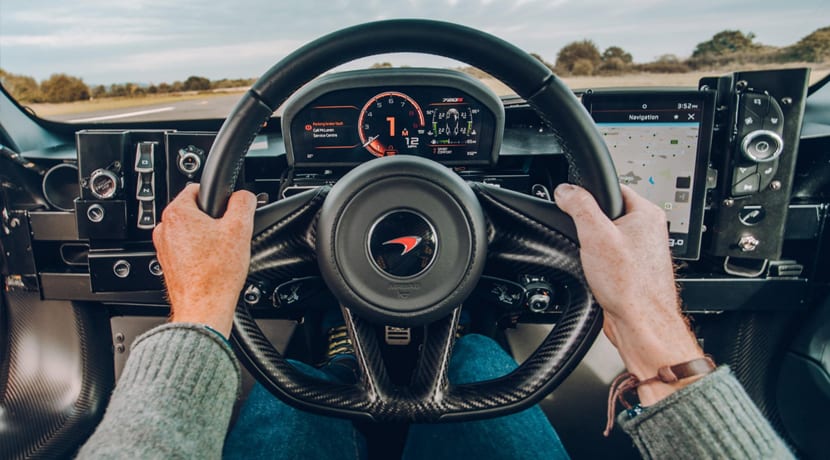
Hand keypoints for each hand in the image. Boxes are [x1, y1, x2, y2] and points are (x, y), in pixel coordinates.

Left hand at [152, 184, 256, 337]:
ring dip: (207, 238)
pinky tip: (212, 265)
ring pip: (192, 232)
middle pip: (196, 212)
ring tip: (221, 254)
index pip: (198, 188)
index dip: (219, 199)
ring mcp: (164, 248)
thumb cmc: (216, 274)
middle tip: (228, 237)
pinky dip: (200, 254)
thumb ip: (243, 202)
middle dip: (214, 221)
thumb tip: (244, 195)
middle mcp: (164, 229)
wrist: (204, 308)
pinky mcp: (169, 264)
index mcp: (177, 213)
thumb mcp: (240, 229)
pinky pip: (187, 250)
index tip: (228, 213)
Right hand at [554, 183, 703, 403]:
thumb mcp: (595, 235)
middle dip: (590, 227)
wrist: (641, 323)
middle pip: (607, 215)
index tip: (574, 205)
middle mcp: (649, 230)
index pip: (613, 188)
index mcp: (647, 213)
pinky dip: (600, 264)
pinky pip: (610, 258)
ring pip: (607, 238)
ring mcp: (642, 251)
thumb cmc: (630, 285)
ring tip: (594, 261)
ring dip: (594, 248)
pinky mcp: (634, 269)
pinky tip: (599, 275)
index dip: (590, 195)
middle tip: (586, 240)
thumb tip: (566, 190)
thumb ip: (579, 206)